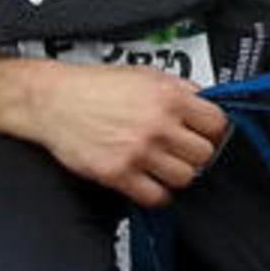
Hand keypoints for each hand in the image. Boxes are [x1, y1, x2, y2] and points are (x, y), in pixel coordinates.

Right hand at [19, 60, 229, 207]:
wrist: (52, 100)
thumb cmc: (93, 86)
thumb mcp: (144, 74)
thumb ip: (178, 89)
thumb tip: (204, 102)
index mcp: (168, 96)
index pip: (216, 123)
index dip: (213, 131)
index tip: (206, 134)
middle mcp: (156, 124)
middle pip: (204, 154)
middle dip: (196, 154)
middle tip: (183, 151)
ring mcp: (138, 151)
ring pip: (185, 178)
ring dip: (178, 174)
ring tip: (165, 166)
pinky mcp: (118, 174)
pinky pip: (155, 196)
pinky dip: (157, 193)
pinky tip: (149, 181)